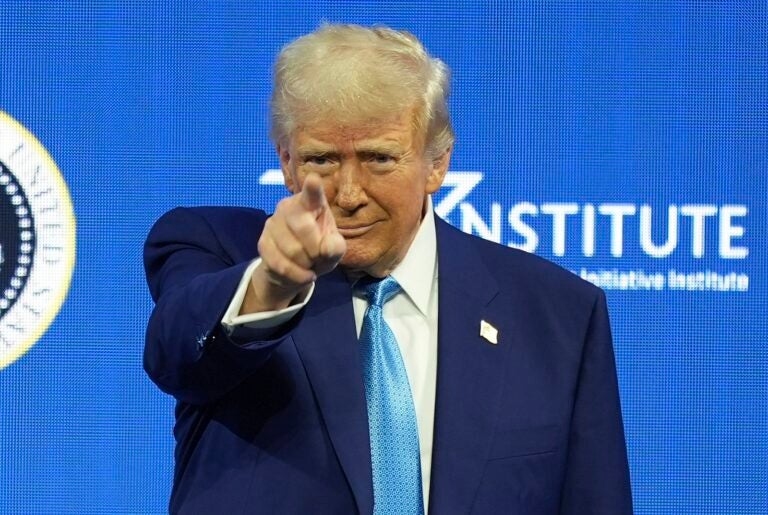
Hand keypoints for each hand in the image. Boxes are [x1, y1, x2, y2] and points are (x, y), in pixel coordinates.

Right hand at [242, 173, 345, 312]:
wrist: (297, 269)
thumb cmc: (321, 251)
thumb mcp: (335, 250)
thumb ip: (336, 247)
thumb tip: (326, 248)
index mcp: (312, 203)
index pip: (312, 193)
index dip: (312, 187)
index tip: (313, 180)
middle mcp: (288, 206)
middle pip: (304, 228)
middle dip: (316, 250)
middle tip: (319, 256)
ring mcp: (272, 223)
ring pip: (292, 250)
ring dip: (306, 264)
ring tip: (309, 264)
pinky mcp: (262, 242)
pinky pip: (280, 264)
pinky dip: (296, 275)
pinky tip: (302, 274)